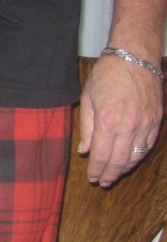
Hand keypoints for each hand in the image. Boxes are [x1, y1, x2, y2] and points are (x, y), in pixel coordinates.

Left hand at [78, 55, 162, 186]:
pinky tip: (130, 160)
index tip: (92, 178)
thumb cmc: (107, 76)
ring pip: (136, 156)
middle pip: (119, 160)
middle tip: (103, 183)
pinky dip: (138, 156)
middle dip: (110, 174)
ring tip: (115, 174)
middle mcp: (129, 127)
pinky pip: (148, 145)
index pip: (101, 156)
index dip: (96, 170)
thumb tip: (84, 150)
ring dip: (125, 168)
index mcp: (107, 122)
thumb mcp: (88, 99)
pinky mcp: (157, 120)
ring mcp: (146, 125)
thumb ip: (86, 128)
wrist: (135, 59)